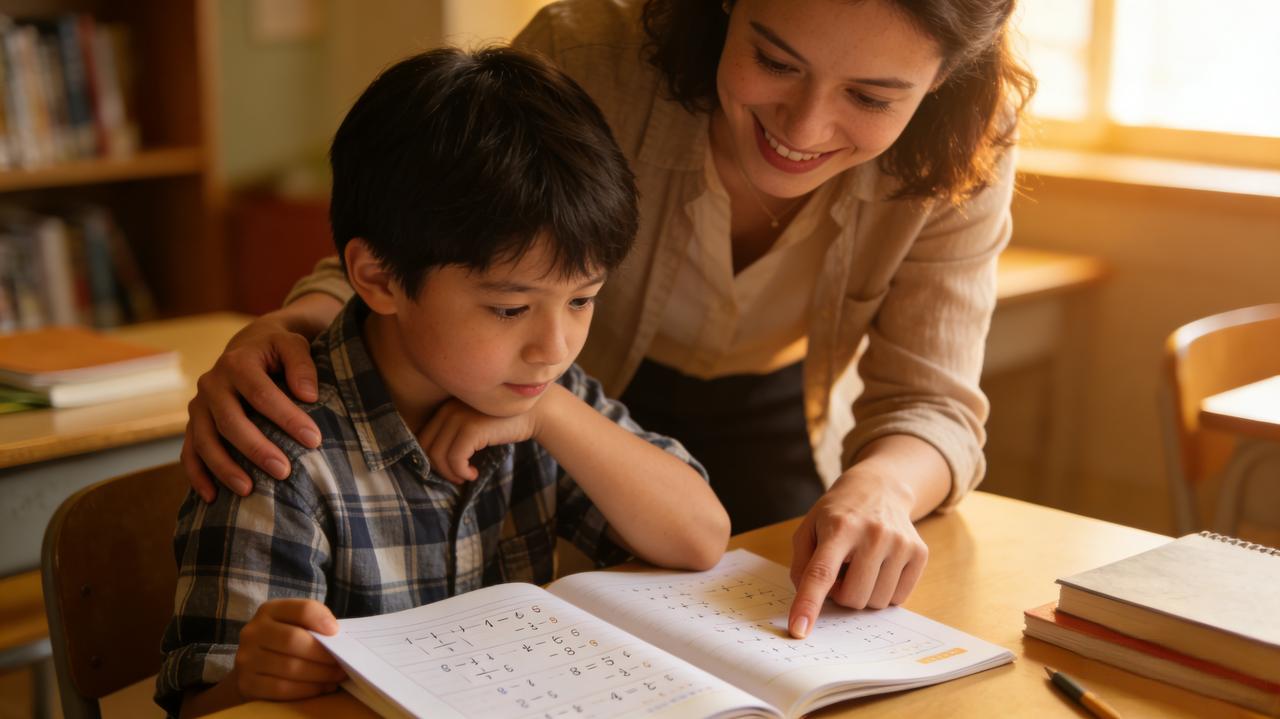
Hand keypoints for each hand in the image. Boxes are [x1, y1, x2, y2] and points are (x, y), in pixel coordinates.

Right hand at [182, 315, 321, 501]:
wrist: (250, 348)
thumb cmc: (279, 351)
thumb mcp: (293, 345)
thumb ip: (302, 364)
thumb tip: (308, 395)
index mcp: (238, 363)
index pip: (262, 394)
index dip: (288, 418)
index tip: (314, 440)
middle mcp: (212, 384)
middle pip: (230, 422)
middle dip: (256, 449)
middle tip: (284, 472)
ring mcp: (198, 406)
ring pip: (204, 441)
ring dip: (225, 468)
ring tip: (249, 491)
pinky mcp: (193, 424)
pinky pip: (189, 452)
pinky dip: (197, 476)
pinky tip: (211, 498)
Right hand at [232, 598, 345, 700]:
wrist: (254, 665)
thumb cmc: (285, 640)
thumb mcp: (296, 623)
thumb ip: (314, 623)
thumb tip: (336, 636)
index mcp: (270, 610)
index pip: (301, 609)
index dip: (322, 619)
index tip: (337, 632)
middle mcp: (253, 631)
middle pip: (293, 640)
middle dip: (323, 654)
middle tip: (343, 662)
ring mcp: (246, 658)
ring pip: (290, 667)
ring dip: (320, 674)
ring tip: (336, 676)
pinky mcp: (247, 683)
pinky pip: (282, 688)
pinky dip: (308, 689)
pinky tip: (322, 687)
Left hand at [417, 393, 548, 483]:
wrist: (536, 411)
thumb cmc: (505, 421)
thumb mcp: (474, 423)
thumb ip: (456, 433)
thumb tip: (436, 462)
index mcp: (446, 406)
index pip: (423, 437)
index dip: (432, 459)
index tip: (450, 469)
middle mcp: (448, 408)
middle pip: (426, 446)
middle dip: (438, 468)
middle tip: (457, 477)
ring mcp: (459, 417)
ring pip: (438, 455)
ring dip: (450, 473)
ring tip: (465, 477)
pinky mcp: (471, 428)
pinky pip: (455, 458)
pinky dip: (461, 472)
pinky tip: (474, 474)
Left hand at [787, 469, 927, 637]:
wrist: (879, 488)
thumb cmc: (837, 514)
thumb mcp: (808, 528)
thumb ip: (801, 565)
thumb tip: (807, 599)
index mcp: (839, 527)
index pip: (821, 572)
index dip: (808, 604)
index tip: (798, 629)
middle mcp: (873, 534)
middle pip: (852, 597)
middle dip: (840, 595)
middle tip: (840, 571)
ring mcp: (900, 543)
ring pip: (876, 602)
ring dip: (863, 594)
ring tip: (860, 566)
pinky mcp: (920, 553)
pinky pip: (897, 598)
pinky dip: (883, 591)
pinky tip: (879, 566)